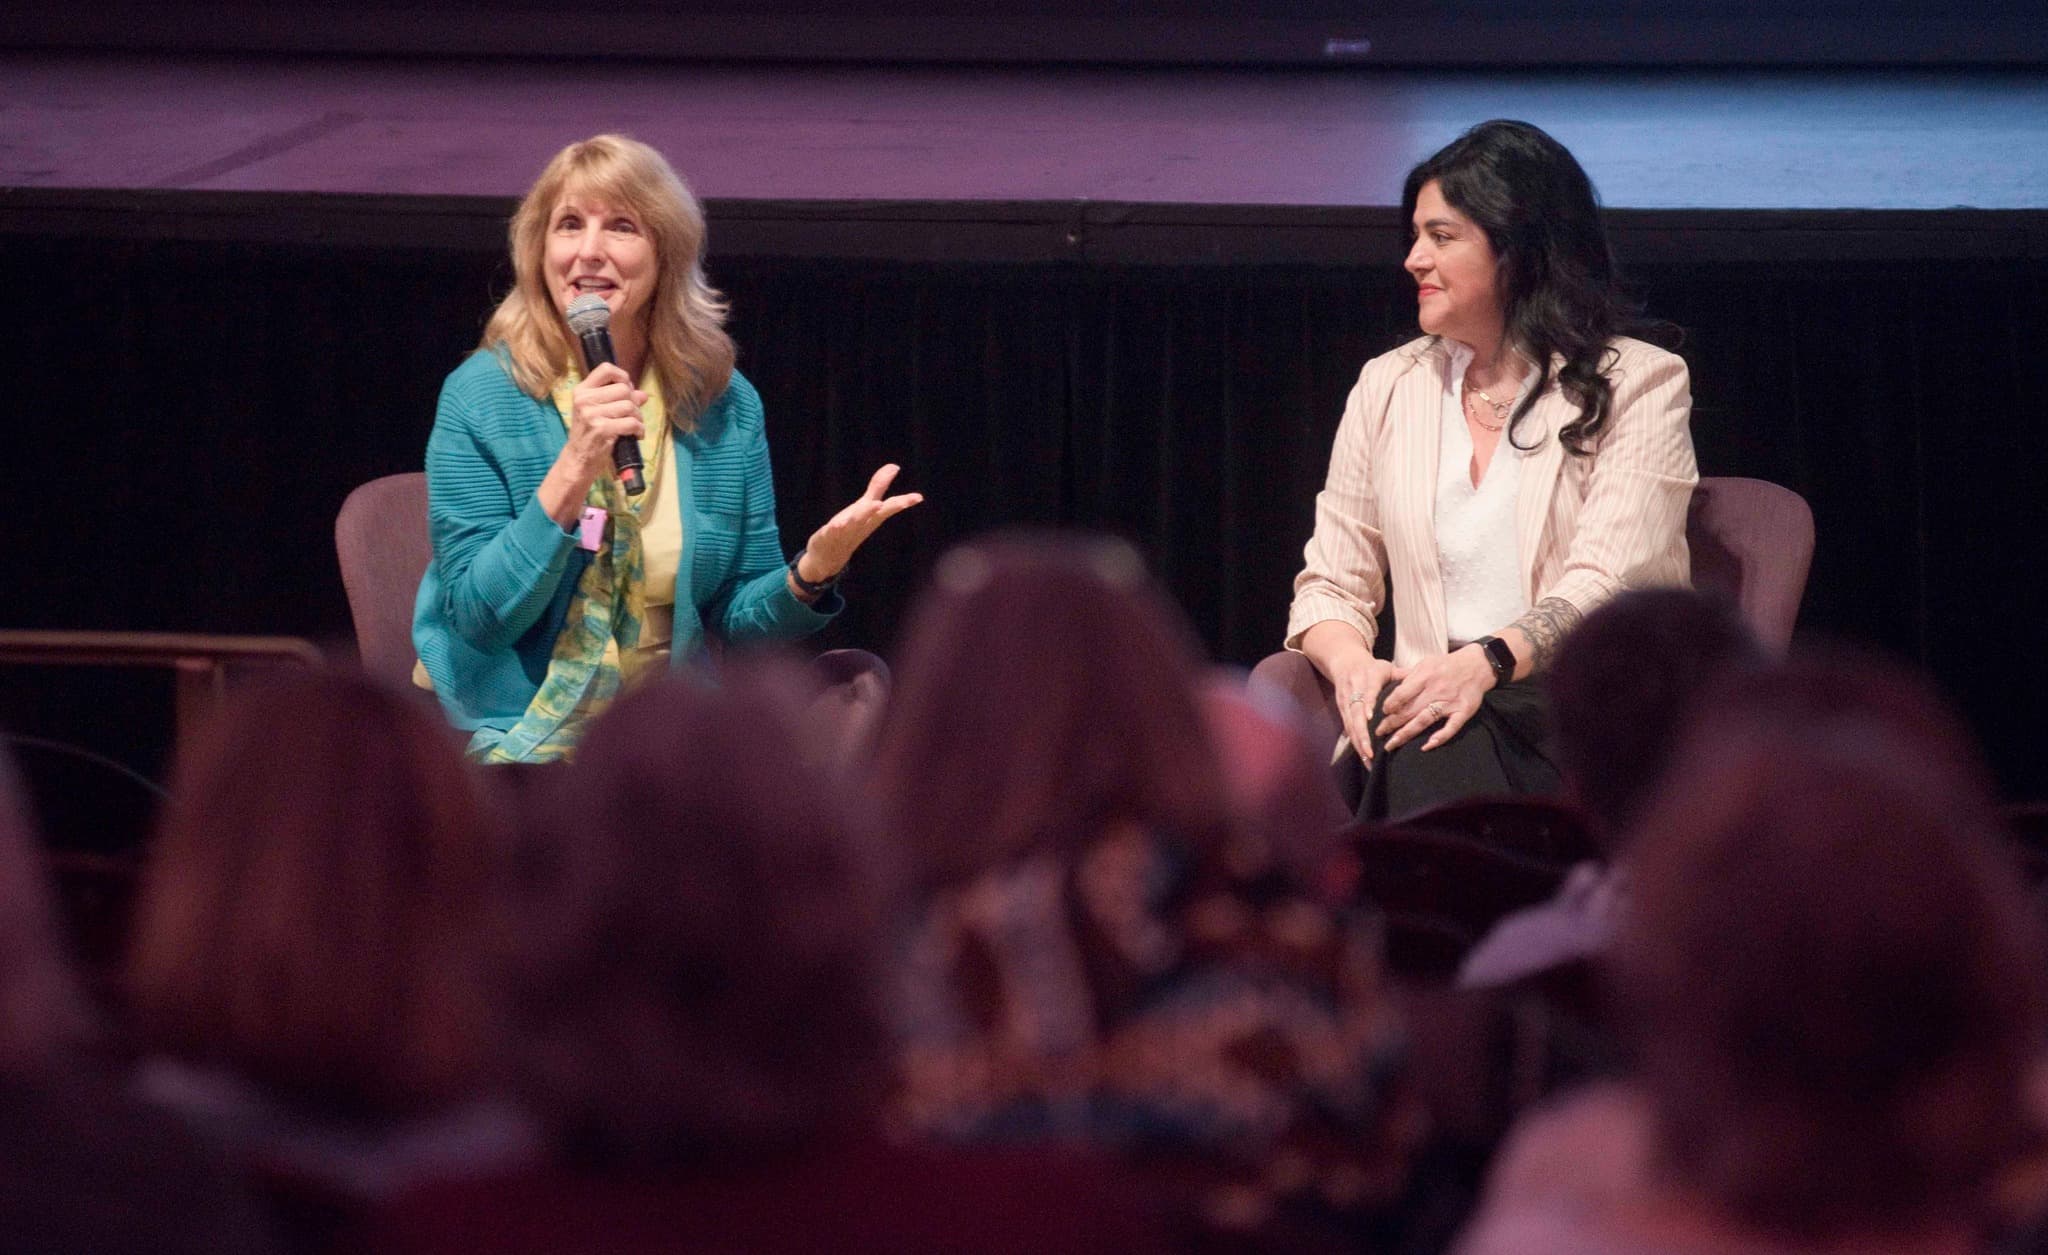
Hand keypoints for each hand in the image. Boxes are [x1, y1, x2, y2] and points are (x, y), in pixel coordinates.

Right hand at [561, 362, 646, 481]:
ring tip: (634, 425)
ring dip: (638, 417)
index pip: (606, 369)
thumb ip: (618, 399)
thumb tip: (642, 394)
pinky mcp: (602, 430)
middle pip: (623, 388)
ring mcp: (592, 415)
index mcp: (582, 391)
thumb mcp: (597, 411)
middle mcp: (584, 400)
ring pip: (630, 406)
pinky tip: (636, 434)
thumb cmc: (589, 433)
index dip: (622, 376)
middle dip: (634, 401)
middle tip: (632, 413)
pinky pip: (632, 423)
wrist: (578, 459)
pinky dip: (639, 429)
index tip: (627, 388)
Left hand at [798, 464, 923, 579]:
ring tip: (871, 507)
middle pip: (874, 515)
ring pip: (854, 522)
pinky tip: (837, 524)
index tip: (919, 497)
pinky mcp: (828, 535)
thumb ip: (879, 486)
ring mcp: (845, 531)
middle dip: (881, 508)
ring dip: (860, 516)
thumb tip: (894, 466)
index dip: (904, 501)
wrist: (829, 557)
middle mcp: (861, 524)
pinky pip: (832, 532)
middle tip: (884, 503)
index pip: (889, 508)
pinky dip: (835, 528)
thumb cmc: (851, 528)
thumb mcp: (865, 506)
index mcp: (871, 517)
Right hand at [1335, 655, 1400, 764]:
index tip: (1370, 716)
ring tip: (1368, 759)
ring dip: (1358, 743)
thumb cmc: (1373, 668)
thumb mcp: (1387, 667)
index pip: (1367, 691)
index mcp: (1368, 677)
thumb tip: (1422, 679)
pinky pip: (1348, 728)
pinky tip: (1364, 757)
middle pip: (1355, 713)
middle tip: (1370, 751)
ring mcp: (1345, 701)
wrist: (1346, 663)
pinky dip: (1355, 743)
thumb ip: (1403, 676)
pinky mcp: (1341, 710)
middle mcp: (1354, 690)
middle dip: (1362, 733)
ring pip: (1350, 724)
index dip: (1368, 703)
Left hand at [1377, 644, 1494, 752]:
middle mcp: (1436, 690)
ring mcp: (1450, 702)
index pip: (1402, 693)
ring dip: (1406, 733)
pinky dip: (1439, 737)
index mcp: (1425, 676)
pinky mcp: (1463, 711)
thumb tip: (1388, 687)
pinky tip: (1425, 746)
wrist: (1478, 664)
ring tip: (1391, 744)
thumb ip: (1408, 676)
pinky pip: (1451, 727)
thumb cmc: (1447, 664)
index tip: (1380, 713)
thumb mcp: (1425, 663)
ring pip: (1424, 720)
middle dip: (1391, 723)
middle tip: (1377, 734)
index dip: (1389, 705)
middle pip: (1409, 710)